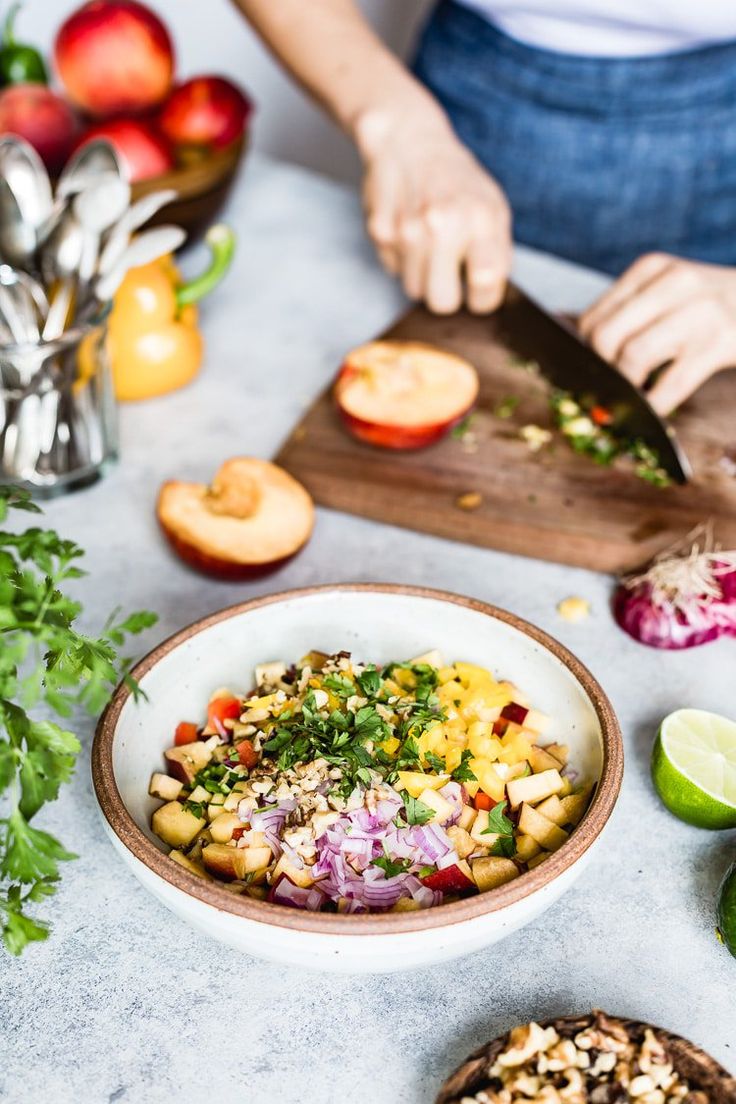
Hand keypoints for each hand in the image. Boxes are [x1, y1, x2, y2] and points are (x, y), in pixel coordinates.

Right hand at [355, 108, 511, 314]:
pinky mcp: (380, 232)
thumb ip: (497, 251)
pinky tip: (408, 231)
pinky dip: (402, 258)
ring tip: (428, 244)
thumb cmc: (456, 179)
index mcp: (479, 219)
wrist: (409, 140)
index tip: (479, 293)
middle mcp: (443, 225)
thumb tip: (493, 294)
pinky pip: (394, 270)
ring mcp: (408, 230)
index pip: (485, 285)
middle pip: (443, 302)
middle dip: (447, 295)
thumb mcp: (492, 206)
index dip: (483, 298)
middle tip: (449, 274)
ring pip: (415, 290)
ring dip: (422, 275)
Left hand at [579, 254, 735, 413]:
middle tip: (612, 386)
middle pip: (605, 337)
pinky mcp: (720, 342)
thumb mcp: (671, 291)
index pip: (593, 318)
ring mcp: (699, 311)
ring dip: (627, 387)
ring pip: (633, 358)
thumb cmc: (709, 305)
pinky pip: (671, 385)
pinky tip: (653, 409)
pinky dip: (654, 404)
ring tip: (634, 395)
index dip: (585, 354)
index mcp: (652, 268)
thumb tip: (586, 364)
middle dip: (602, 370)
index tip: (593, 372)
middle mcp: (674, 282)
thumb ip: (632, 314)